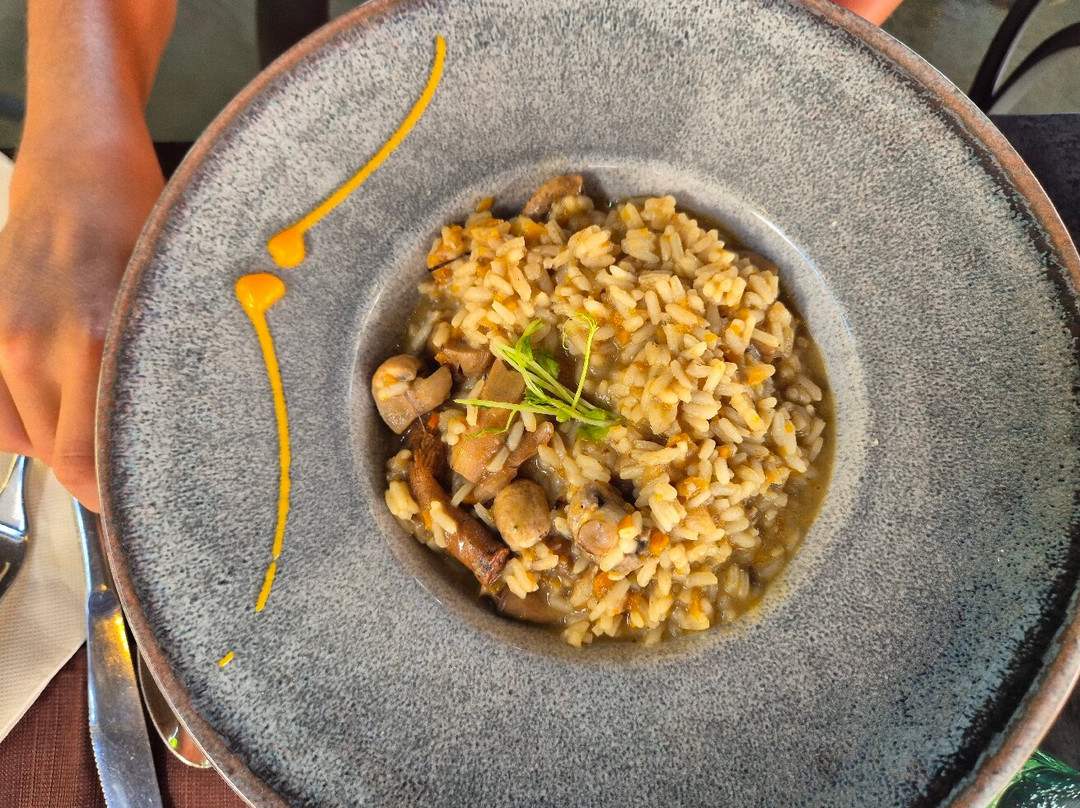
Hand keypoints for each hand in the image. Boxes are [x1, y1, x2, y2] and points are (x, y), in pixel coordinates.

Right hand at [0, 132, 162, 509]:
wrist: (81, 161)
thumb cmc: (140, 223)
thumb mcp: (168, 299)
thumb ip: (151, 373)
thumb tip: (162, 441)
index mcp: (92, 343)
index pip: (82, 463)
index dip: (111, 493)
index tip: (138, 502)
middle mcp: (33, 346)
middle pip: (57, 457)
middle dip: (95, 464)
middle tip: (131, 453)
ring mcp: (0, 335)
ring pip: (25, 436)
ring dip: (59, 438)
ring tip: (94, 404)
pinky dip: (24, 415)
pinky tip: (56, 389)